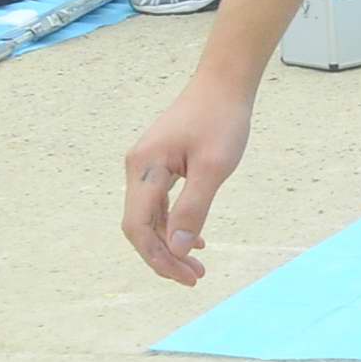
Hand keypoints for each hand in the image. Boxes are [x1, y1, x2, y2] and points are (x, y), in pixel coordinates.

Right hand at [122, 80, 256, 284]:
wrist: (223, 83)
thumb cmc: (221, 120)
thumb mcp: (213, 168)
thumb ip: (193, 209)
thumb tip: (177, 249)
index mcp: (144, 168)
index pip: (138, 227)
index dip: (158, 258)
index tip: (187, 277)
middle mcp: (137, 168)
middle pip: (140, 226)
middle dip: (164, 256)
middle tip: (195, 277)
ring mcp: (146, 165)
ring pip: (150, 217)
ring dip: (170, 244)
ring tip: (196, 267)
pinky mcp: (159, 163)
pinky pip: (159, 204)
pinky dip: (174, 225)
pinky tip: (196, 240)